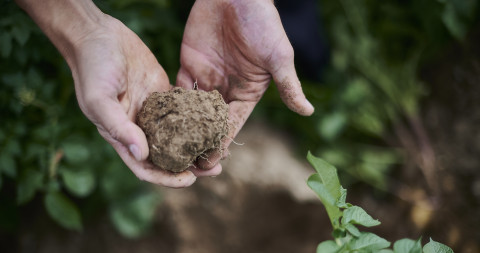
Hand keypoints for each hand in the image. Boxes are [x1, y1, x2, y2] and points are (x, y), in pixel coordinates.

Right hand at [16, 0, 214, 186]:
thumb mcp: (99, 100)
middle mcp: (140, 129)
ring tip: (220, 149)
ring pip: (179, 137)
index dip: (167, 178)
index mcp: (123, 137)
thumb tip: (141, 154)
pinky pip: (184, 111)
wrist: (98, 35)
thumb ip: (119, 128)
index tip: (189, 180)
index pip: (146, 167)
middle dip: (191, 166)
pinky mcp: (164, 95)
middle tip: (215, 169)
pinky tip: (216, 122)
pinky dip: (198, 120)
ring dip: (198, 146)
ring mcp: (154, 113)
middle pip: (168, 157)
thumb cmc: (92, 68)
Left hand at [177, 0, 314, 170]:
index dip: (222, 142)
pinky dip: (170, 105)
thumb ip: (287, 85)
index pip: (233, 123)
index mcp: (248, 92)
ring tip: (169, 150)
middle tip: (185, 164)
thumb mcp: (278, 56)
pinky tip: (160, 121)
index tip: (212, 162)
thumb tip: (309, 112)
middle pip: (210, 123)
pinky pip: (178, 89)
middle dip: (199, 143)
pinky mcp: (189, 65)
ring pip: (191, 111)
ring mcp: (207, 78)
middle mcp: (226, 89)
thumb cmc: (263, 23)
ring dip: (182, 129)